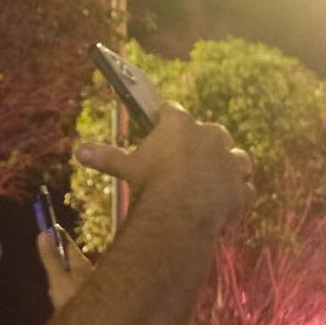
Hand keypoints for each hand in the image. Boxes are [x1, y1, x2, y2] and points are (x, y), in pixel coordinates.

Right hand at [34, 227, 92, 309]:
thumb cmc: (75, 300)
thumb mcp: (58, 278)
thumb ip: (51, 257)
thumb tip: (44, 233)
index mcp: (82, 263)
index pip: (69, 244)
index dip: (59, 235)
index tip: (52, 226)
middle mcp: (91, 271)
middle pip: (74, 258)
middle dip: (63, 253)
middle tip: (52, 245)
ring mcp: (94, 285)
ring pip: (77, 273)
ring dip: (67, 271)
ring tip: (56, 273)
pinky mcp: (95, 299)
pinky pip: (80, 287)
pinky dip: (71, 286)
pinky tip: (65, 296)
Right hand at [75, 103, 252, 230]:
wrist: (180, 212)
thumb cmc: (150, 183)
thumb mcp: (127, 168)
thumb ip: (108, 157)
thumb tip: (80, 152)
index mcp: (180, 124)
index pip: (172, 112)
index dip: (166, 121)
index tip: (161, 129)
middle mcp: (211, 136)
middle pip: (212, 132)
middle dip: (204, 143)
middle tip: (191, 160)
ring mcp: (231, 161)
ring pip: (237, 158)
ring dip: (229, 166)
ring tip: (216, 179)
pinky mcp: (242, 187)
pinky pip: (245, 189)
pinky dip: (238, 195)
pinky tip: (227, 203)